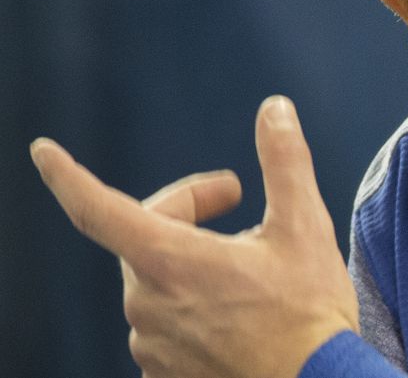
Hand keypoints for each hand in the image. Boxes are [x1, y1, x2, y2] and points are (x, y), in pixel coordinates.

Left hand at [31, 96, 359, 377]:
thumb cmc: (309, 312)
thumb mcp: (304, 226)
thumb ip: (284, 161)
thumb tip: (274, 109)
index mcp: (170, 262)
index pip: (97, 209)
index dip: (66, 176)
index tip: (44, 152)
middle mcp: (147, 306)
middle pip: (144, 236)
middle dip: (187, 209)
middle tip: (238, 198)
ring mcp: (152, 347)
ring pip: (158, 282)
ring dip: (193, 261)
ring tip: (251, 265)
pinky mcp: (165, 376)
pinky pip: (166, 326)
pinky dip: (194, 305)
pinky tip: (239, 308)